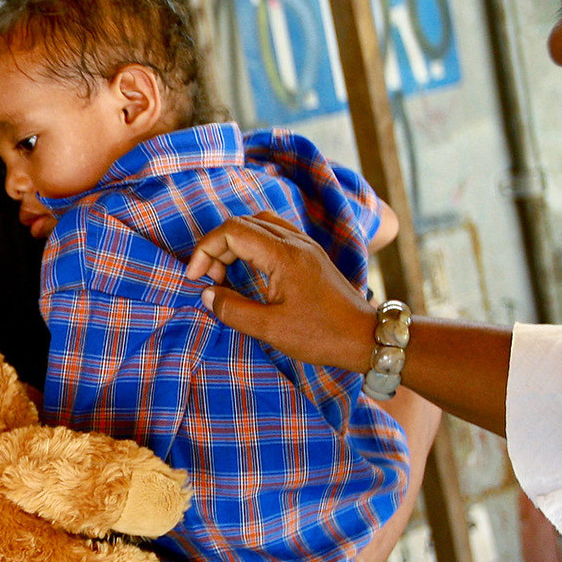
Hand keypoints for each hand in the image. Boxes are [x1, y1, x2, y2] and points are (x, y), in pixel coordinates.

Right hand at [184, 211, 376, 372]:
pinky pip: (274, 234)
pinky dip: (252, 246)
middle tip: (210, 280)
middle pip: (242, 223)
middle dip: (216, 248)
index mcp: (284, 255)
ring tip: (225, 274)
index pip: (232, 231)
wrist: (365, 337)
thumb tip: (207, 294)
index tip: (196, 278)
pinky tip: (248, 270)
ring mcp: (305, 246)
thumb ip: (233, 309)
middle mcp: (295, 242)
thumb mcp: (270, 329)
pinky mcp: (310, 254)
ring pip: (258, 224)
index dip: (205, 250)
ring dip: (234, 244)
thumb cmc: (322, 335)